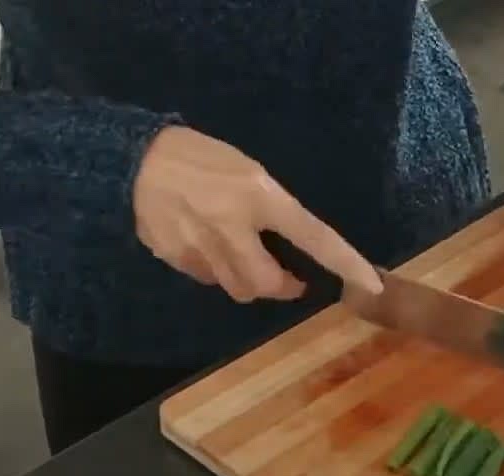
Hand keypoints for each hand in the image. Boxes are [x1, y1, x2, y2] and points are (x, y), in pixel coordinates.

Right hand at [133, 126, 382, 302]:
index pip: (315, 237)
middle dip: (284, 287)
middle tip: (288, 277)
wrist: (132, 160)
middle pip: (269, 285)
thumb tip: (286, 246)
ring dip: (250, 282)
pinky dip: (217, 271)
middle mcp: (233, 227)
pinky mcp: (176, 259)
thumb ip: (270, 209)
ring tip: (241, 255)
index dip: (346, 263)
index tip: (370, 285)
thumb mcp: (250, 172)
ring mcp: (201, 247)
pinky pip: (209, 279)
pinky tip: (205, 245)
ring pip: (239, 289)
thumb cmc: (202, 158)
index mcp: (261, 197)